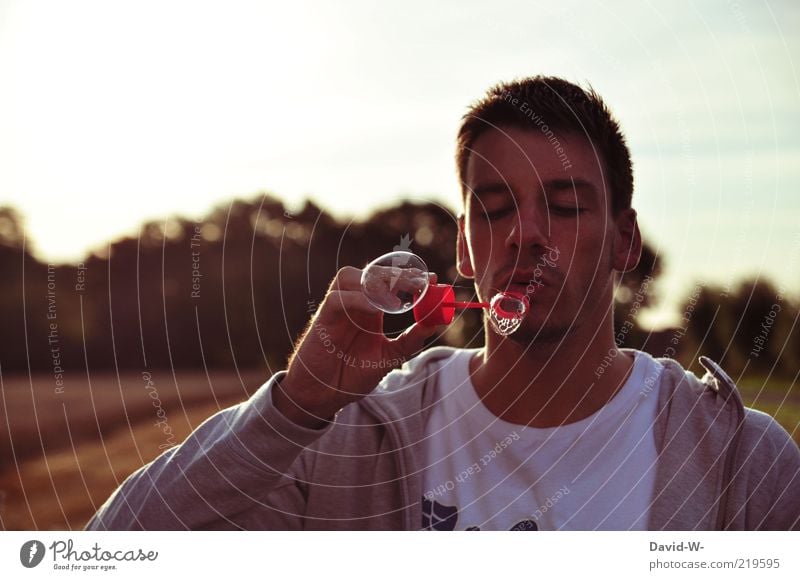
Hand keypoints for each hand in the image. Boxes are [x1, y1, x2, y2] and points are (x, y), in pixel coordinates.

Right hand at [273, 266, 440, 428]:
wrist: (324, 395)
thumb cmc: (352, 375)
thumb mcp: (389, 357)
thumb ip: (410, 340)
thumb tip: (436, 323)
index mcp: (371, 309)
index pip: (389, 281)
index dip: (409, 276)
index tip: (432, 278)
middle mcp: (354, 303)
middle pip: (372, 273)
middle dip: (397, 275)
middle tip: (419, 283)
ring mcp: (338, 308)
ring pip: (350, 276)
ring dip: (374, 282)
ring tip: (396, 300)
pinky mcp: (322, 318)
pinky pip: (337, 299)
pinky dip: (357, 300)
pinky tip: (375, 310)